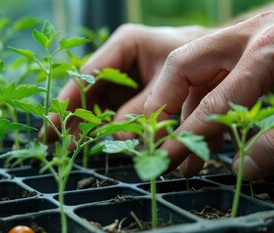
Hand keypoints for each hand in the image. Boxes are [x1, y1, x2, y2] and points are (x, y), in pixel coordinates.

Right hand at [44, 23, 212, 140]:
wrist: (221, 56)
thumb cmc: (197, 57)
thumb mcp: (169, 80)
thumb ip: (144, 107)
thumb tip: (119, 136)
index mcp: (125, 45)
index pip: (89, 73)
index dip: (69, 99)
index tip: (53, 121)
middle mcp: (120, 60)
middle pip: (89, 90)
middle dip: (73, 116)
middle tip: (54, 141)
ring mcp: (126, 77)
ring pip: (100, 103)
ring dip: (87, 125)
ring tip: (70, 147)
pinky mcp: (134, 91)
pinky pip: (115, 110)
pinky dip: (107, 127)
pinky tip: (94, 143)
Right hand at [144, 10, 273, 179]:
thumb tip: (242, 170)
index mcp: (270, 47)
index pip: (215, 98)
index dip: (189, 132)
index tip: (168, 157)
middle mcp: (250, 32)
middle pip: (185, 62)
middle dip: (163, 101)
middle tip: (155, 135)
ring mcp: (250, 32)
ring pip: (196, 64)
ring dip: (183, 102)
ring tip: (184, 141)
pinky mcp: (255, 39)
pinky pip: (215, 67)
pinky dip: (204, 95)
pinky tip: (207, 123)